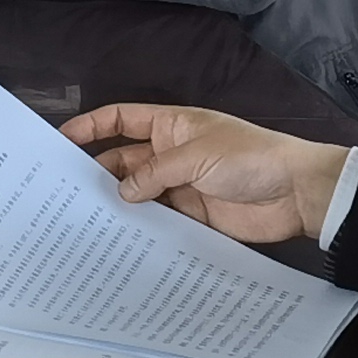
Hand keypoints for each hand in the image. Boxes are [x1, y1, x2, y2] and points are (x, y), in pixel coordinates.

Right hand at [65, 103, 350, 242]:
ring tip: (85, 219)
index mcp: (171, 126)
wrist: (296, 194)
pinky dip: (141, 227)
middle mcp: (171, 154)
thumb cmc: (249, 157)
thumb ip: (154, 174)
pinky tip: (119, 238)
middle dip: (98, 172)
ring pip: (138, 193)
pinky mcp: (193, 216)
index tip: (61, 140)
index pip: (121, 119)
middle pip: (124, 160)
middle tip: (65, 192)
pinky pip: (159, 220)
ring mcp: (181, 186)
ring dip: (118, 203)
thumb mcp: (195, 156)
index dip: (91, 127)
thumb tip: (121, 192)